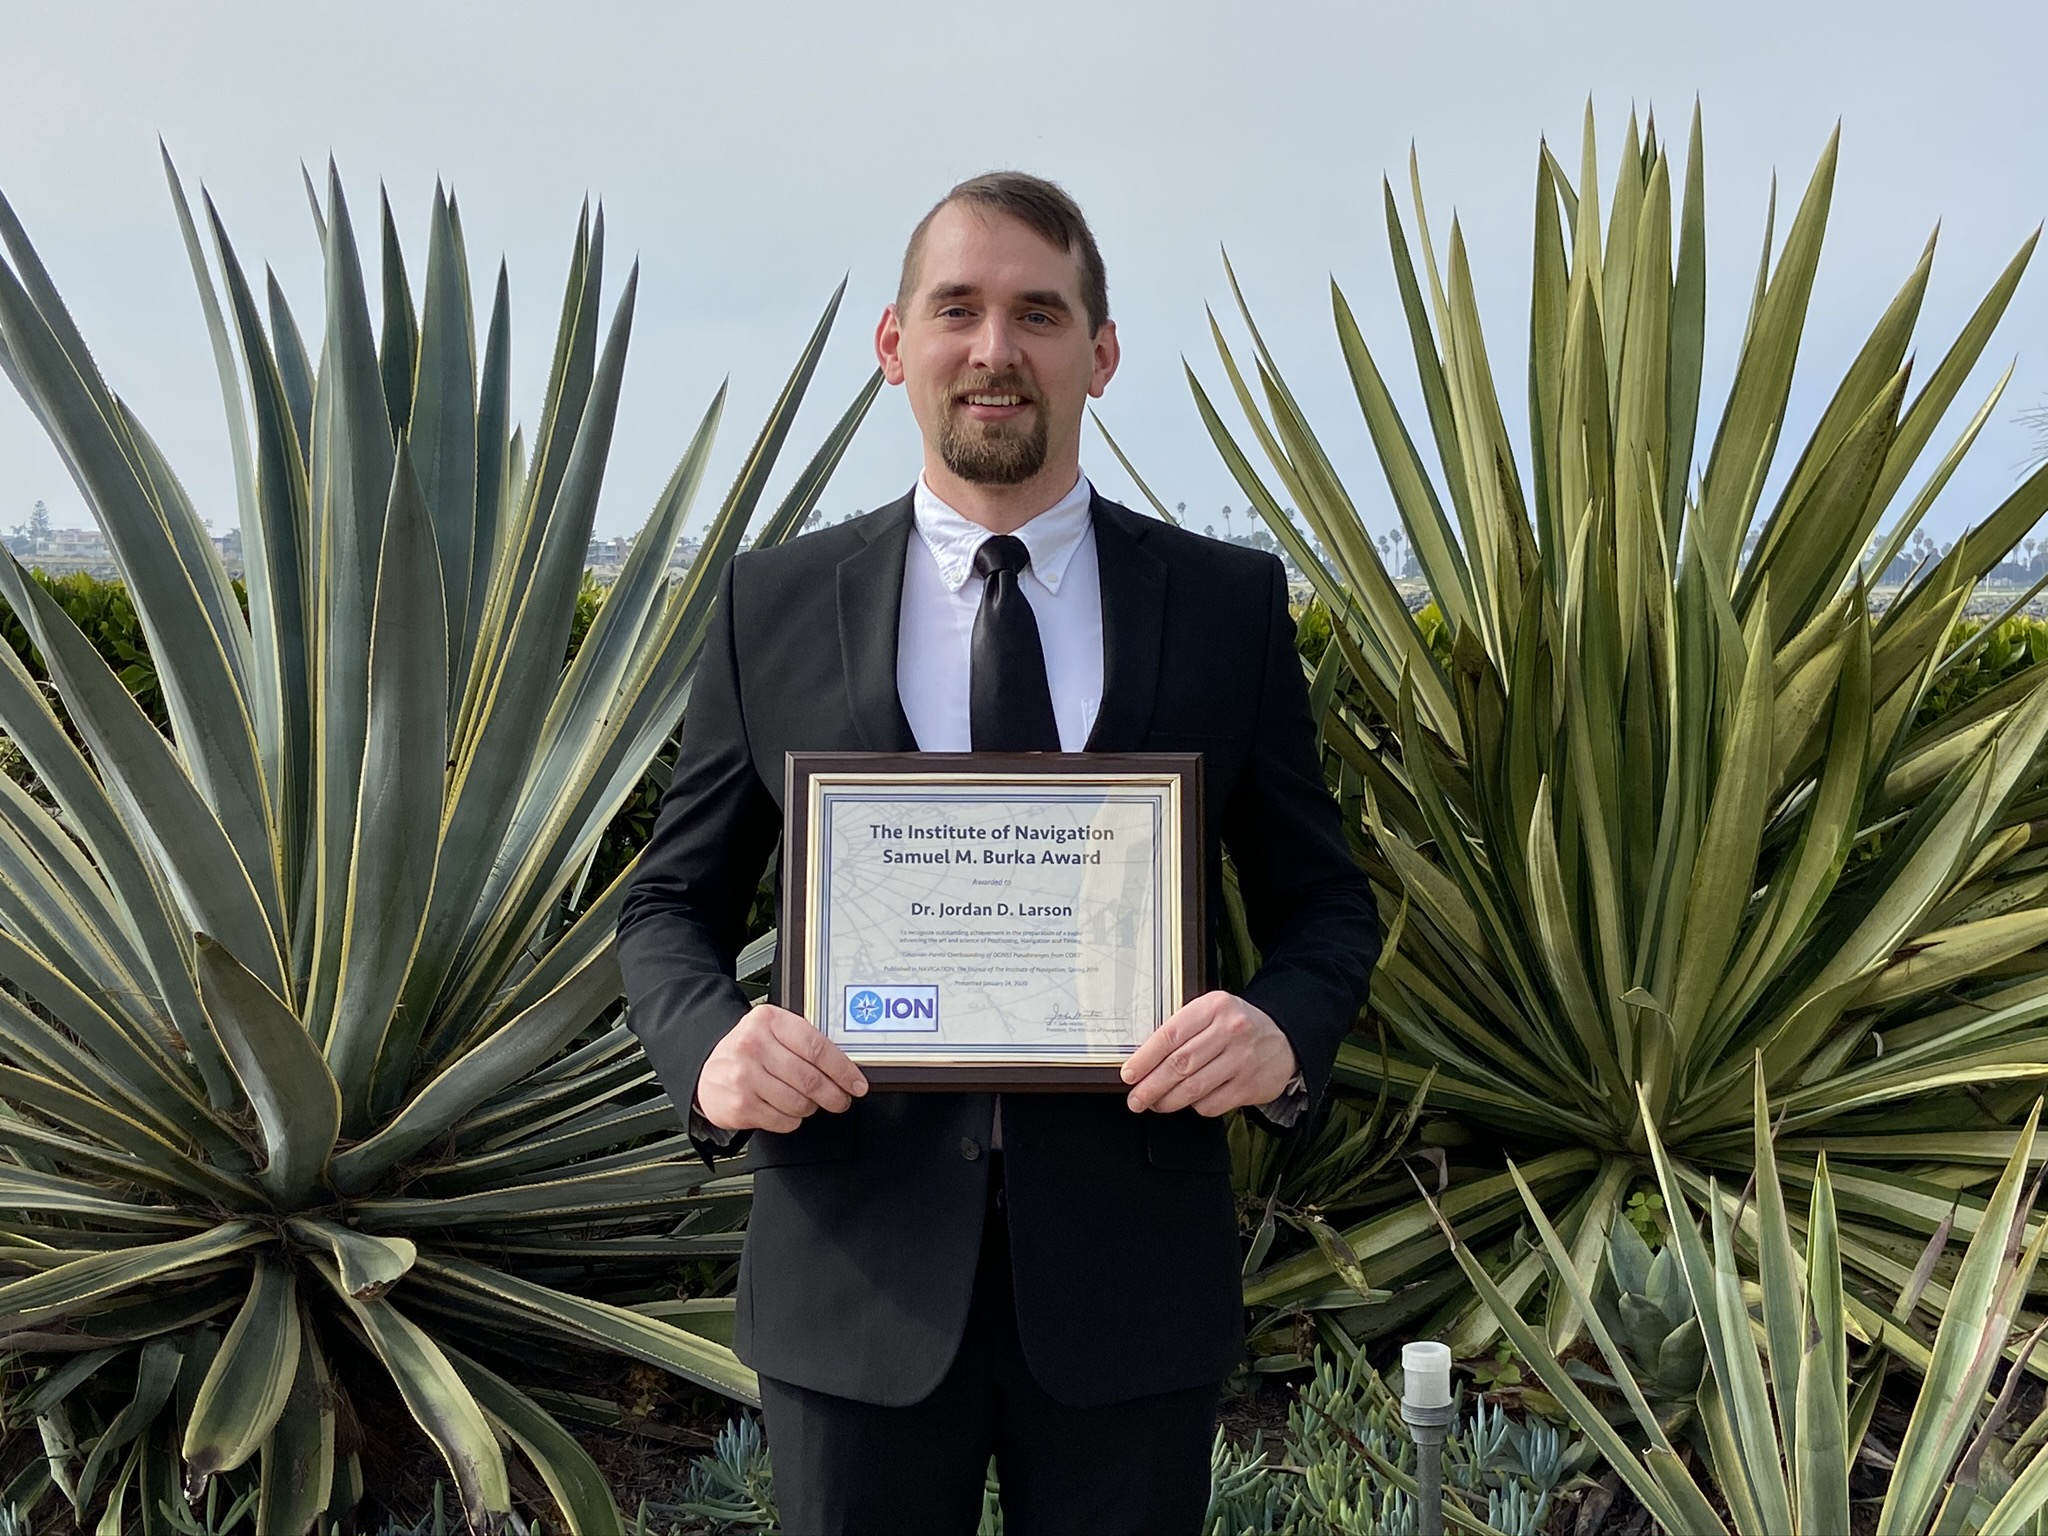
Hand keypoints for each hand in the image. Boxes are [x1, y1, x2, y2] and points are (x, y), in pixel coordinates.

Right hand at [695, 1005, 868, 1132]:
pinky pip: (784, 1120)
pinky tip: (785, 1109)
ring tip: (806, 1102)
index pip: (817, 1047)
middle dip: (834, 1095)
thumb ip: (804, 1041)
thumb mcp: (773, 1031)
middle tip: (841, 1100)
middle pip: (810, 1078)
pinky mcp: (740, 1104)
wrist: (707, 1070)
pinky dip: (792, 1119)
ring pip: (799, 1103)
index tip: (857, 1084)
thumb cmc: (748, 1050)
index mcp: (768, 1020)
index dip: (843, 1069)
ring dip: (810, 1107)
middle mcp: (753, 1045)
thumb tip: (846, 1067)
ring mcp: (744, 1076)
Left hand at [1120, 991, 1296, 1116]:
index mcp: (1214, 1007)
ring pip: (1193, 1088)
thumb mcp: (1213, 1012)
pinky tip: (1188, 1102)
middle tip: (1135, 1098)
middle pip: (1179, 1065)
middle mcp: (1230, 1031)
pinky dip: (1194, 1106)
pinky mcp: (1250, 1086)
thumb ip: (1184, 1028)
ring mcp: (1242, 1060)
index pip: (1170, 1035)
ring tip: (1154, 1104)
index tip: (1129, 1073)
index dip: (1145, 1058)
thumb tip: (1143, 1059)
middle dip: (1150, 1086)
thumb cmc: (1238, 1025)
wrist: (1285, 1038)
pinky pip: (1211, 1104)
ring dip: (1167, 1101)